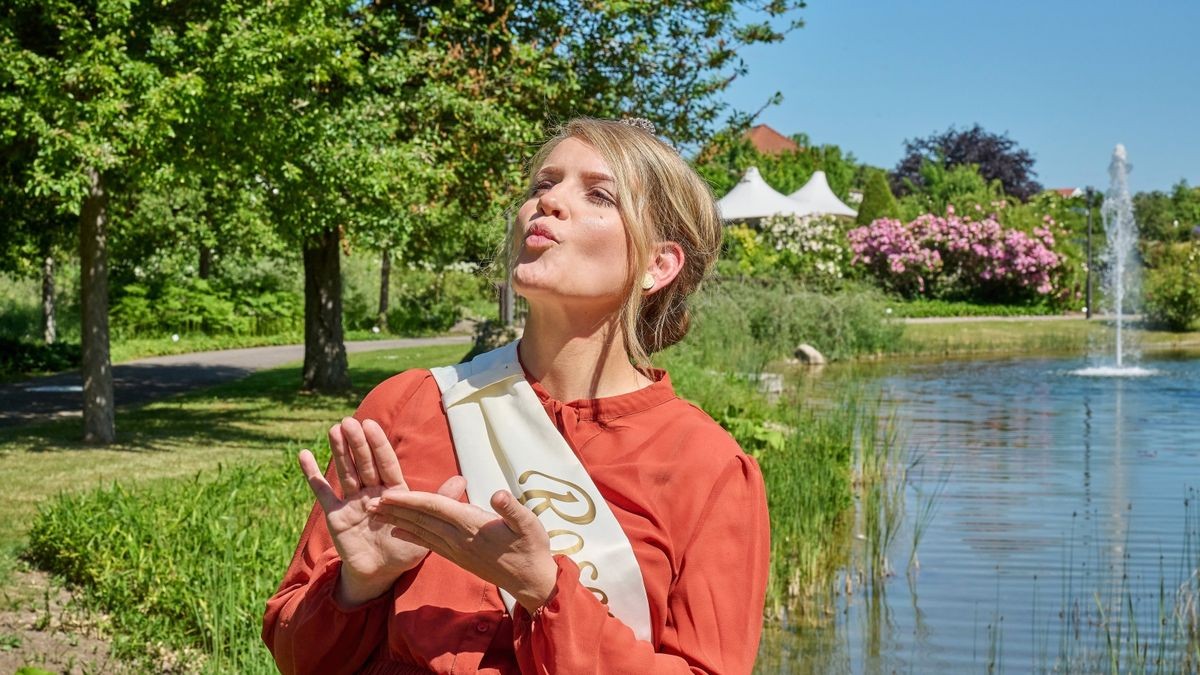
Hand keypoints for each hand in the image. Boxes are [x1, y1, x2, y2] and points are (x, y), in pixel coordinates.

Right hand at [298, 417, 465, 606]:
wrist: (380, 573)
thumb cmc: (405, 548)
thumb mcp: (426, 525)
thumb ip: (439, 501)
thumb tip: (462, 479)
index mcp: (395, 491)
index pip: (386, 464)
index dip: (378, 445)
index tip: (371, 425)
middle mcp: (373, 491)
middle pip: (365, 463)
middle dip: (358, 444)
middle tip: (349, 421)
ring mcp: (352, 501)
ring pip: (346, 472)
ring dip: (339, 451)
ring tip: (334, 430)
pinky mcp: (335, 514)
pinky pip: (322, 492)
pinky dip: (312, 475)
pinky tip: (304, 455)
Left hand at [369, 487, 558, 612]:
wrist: (532, 581)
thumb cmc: (533, 547)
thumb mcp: (530, 524)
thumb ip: (512, 510)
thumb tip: (498, 494)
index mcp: (473, 525)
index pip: (437, 508)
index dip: (412, 499)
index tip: (389, 493)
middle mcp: (459, 539)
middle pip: (421, 519)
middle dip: (395, 509)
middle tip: (369, 500)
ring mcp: (457, 549)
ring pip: (421, 531)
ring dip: (397, 520)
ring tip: (376, 511)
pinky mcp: (458, 556)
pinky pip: (428, 542)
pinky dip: (411, 534)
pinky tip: (398, 529)